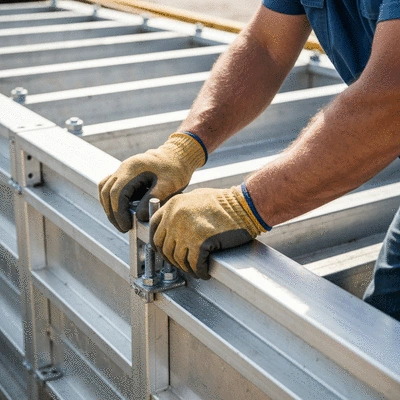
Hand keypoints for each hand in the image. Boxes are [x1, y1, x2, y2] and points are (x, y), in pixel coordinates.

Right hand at [98, 132, 205, 231]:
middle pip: (107, 192)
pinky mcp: (125, 174)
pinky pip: (110, 186)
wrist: (177, 155)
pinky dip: (112, 200)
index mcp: (132, 169)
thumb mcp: (168, 185)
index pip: (117, 193)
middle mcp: (123, 168)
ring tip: (121, 222)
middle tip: (124, 228)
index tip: (126, 226)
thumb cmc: (174, 170)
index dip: (119, 212)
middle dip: (113, 213)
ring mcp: (122, 170)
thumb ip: (152, 199)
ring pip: (105, 189)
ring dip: (110, 207)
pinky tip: (122, 211)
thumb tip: (139, 217)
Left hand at [150, 186, 267, 278]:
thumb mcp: (196, 197)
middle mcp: (175, 217)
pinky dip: (200, 271)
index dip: (159, 243)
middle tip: (182, 264)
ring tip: (196, 269)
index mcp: (173, 205)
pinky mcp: (201, 243)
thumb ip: (181, 210)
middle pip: (165, 247)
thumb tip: (173, 226)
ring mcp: (186, 231)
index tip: (164, 250)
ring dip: (187, 268)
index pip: (155, 228)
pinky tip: (205, 271)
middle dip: (173, 259)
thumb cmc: (226, 201)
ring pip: (179, 259)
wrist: (245, 204)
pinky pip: (195, 264)